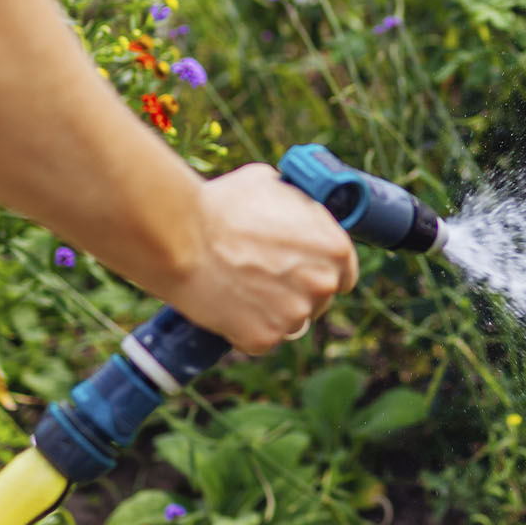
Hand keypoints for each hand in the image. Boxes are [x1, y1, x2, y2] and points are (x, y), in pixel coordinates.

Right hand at [158, 163, 358, 353]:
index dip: (322, 271)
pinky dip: (246, 329)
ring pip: (289, 322)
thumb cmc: (223, 205)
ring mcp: (294, 316)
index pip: (345, 274)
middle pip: (318, 300)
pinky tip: (227, 305)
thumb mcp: (271, 185)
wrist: (180, 237)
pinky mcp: (264, 339)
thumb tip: (293, 206)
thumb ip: (296, 206)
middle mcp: (323, 285)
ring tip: (240, 288)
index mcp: (336, 248)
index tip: (304, 271)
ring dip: (272, 312)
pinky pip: (260, 339)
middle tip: (263, 277)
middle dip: (295, 291)